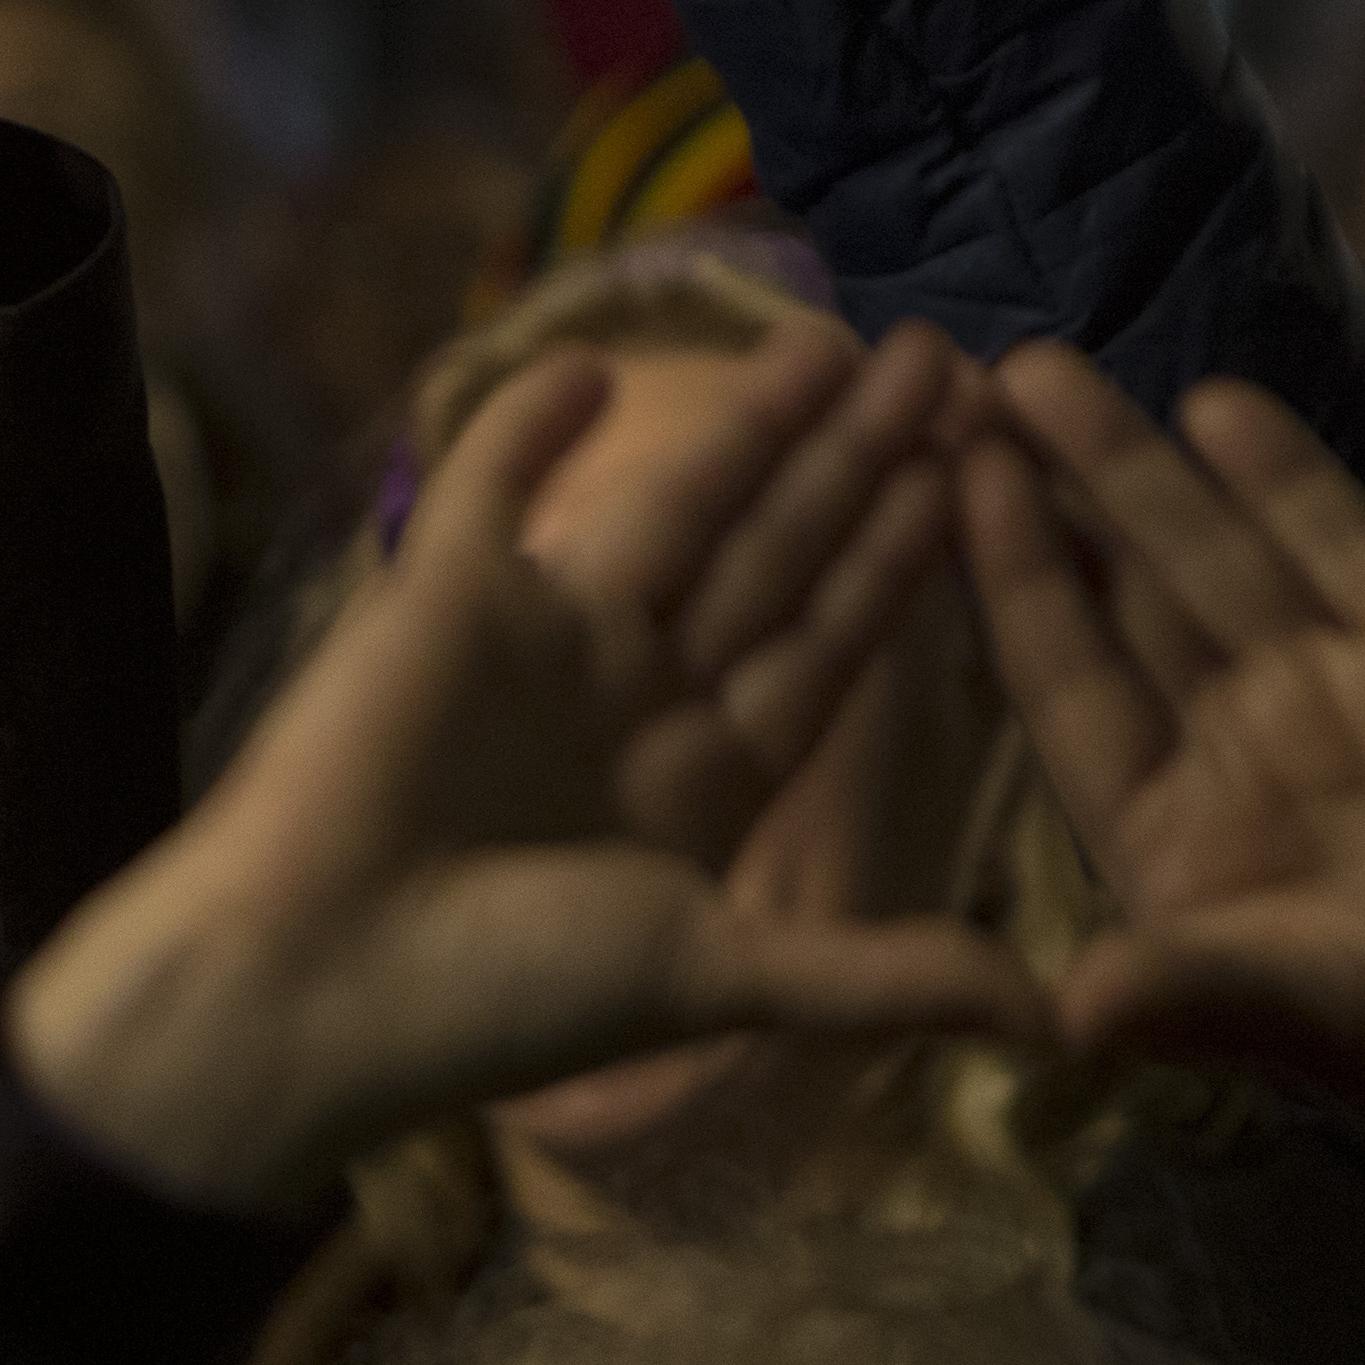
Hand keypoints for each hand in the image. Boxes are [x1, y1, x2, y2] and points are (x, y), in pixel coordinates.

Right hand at [11, 318, 1033, 1211]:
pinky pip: (489, 491)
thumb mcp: (719, 978)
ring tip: (835, 337)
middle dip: (859, 463)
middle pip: (770, 560)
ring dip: (745, 425)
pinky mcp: (436, 604)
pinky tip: (594, 360)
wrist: (306, 988)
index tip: (985, 470)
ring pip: (666, 509)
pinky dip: (529, 427)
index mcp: (701, 787)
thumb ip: (877, 975)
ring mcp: (534, 646)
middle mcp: (629, 703)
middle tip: (947, 357)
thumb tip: (1057, 1026)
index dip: (906, 559)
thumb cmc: (502, 1001)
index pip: (829, 646)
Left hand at [962, 349, 1364, 1088]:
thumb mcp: (1309, 1012)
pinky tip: (1218, 404)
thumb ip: (1195, 998)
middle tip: (953, 387)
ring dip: (1134, 464)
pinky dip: (1285, 484)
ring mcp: (1326, 693)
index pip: (1064, 682)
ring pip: (1213, 556)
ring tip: (1040, 369)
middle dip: (1042, 497)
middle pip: (1117, 597)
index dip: (1008, 581)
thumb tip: (1069, 1017)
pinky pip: (1339, 554)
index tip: (944, 484)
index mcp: (1163, 830)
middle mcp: (1229, 747)